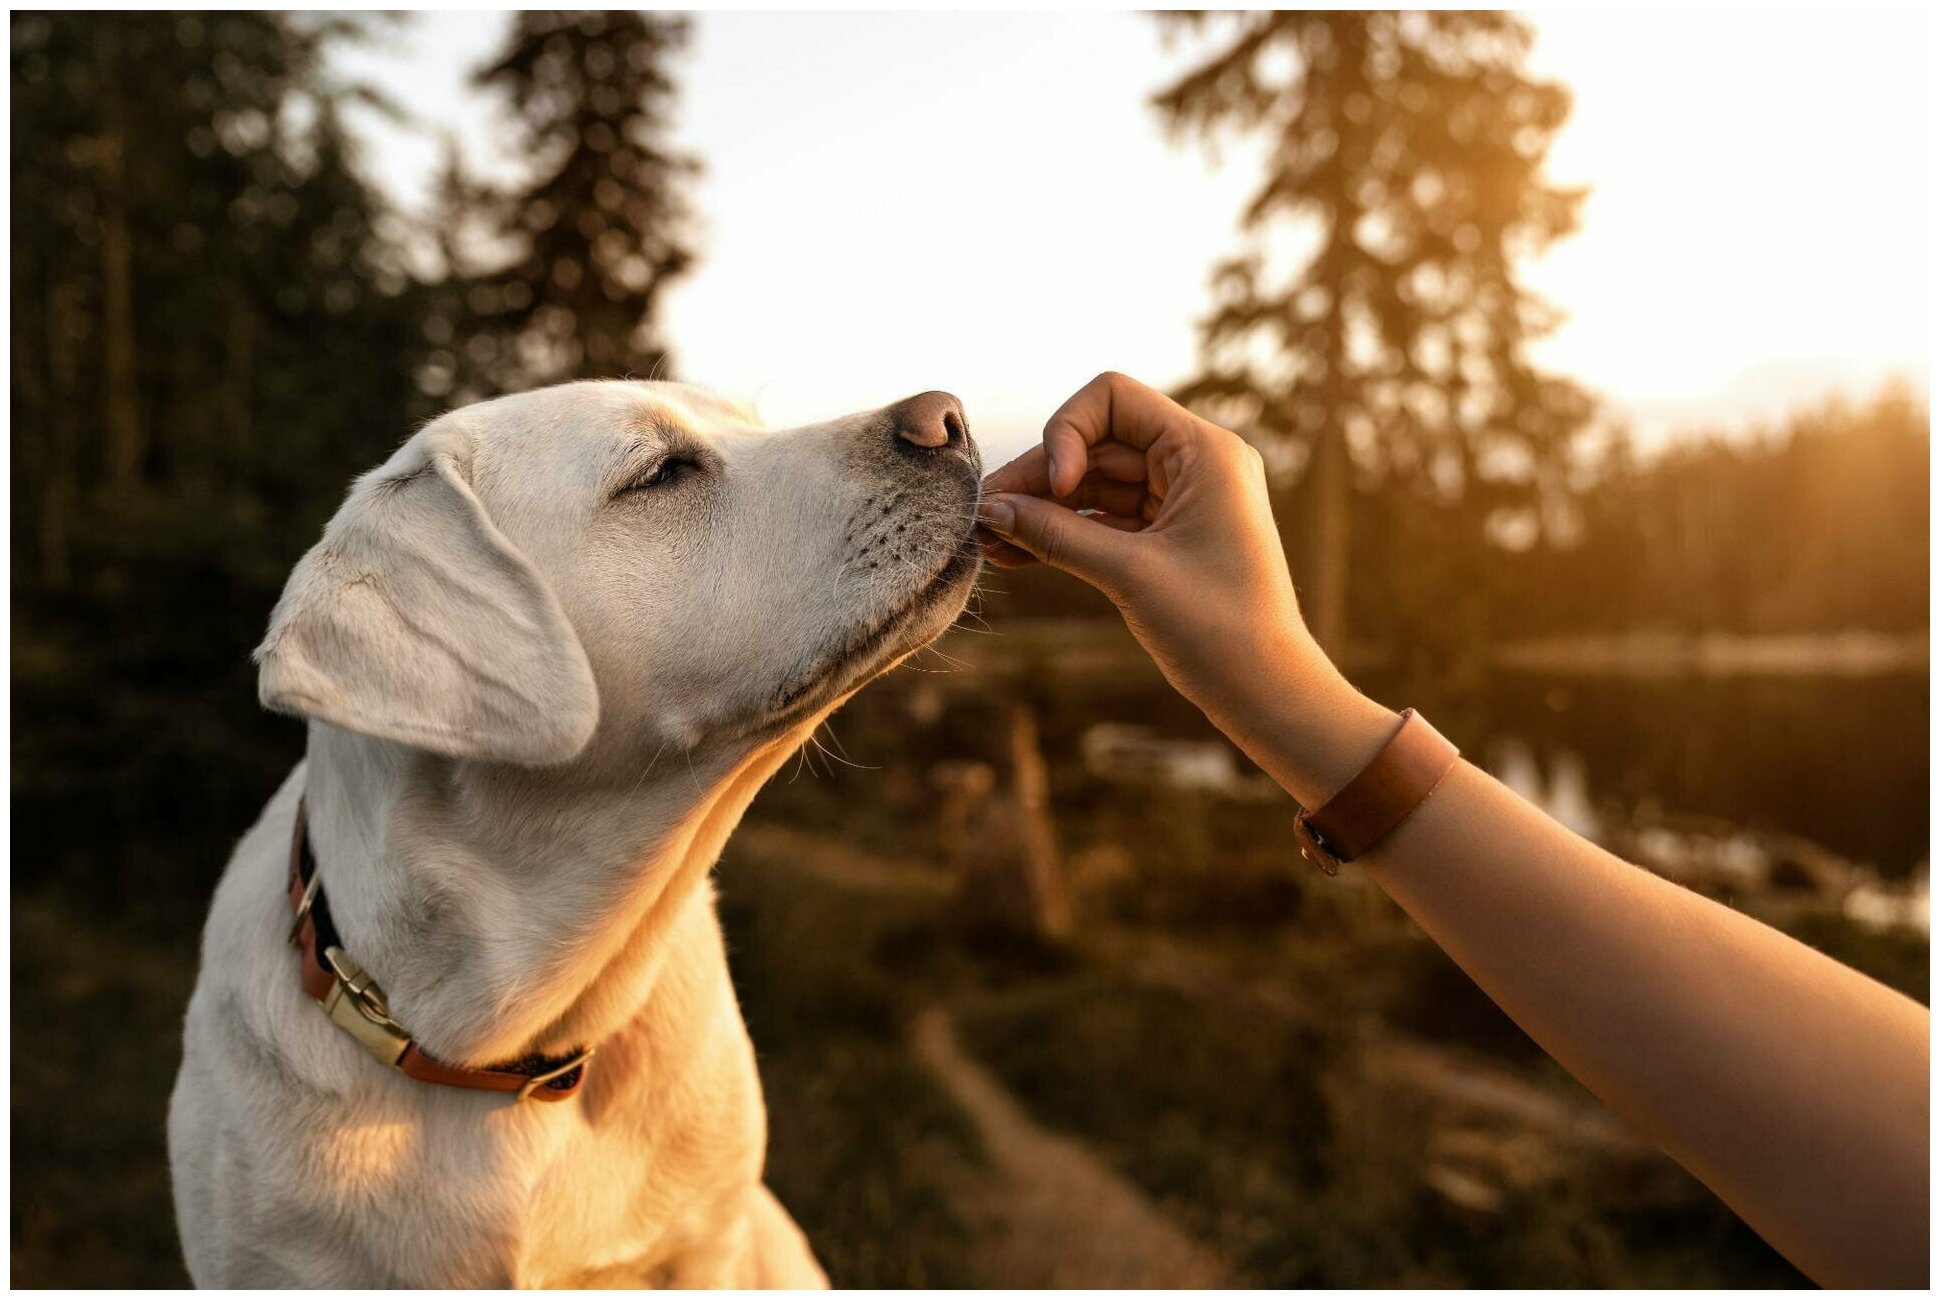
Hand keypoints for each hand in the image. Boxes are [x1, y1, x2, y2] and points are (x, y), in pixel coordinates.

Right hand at [976, 372, 1348, 740]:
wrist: (1265, 692)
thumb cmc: (1217, 629)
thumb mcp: (1129, 574)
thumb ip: (1056, 534)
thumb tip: (990, 510)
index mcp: (1204, 451)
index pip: (1114, 399)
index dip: (1067, 431)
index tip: (1054, 487)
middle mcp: (1195, 463)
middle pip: (1096, 443)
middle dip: (1039, 478)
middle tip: (983, 516)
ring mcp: (1182, 499)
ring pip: (1095, 484)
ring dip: (1043, 509)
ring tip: (988, 541)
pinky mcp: (1169, 536)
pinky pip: (1105, 520)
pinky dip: (1064, 533)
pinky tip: (1015, 553)